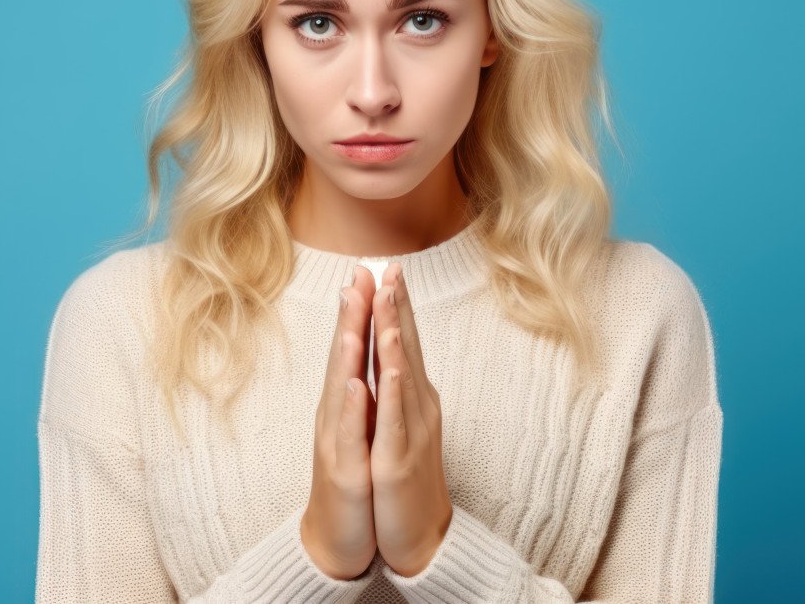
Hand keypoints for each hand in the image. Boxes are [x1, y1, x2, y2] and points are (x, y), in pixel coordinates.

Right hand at [300, 268, 378, 579]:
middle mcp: (338, 414)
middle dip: (353, 314)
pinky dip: (352, 409)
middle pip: (345, 356)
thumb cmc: (356, 477)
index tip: (373, 269)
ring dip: (347, 351)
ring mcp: (337, 442)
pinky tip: (357, 385)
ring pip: (342, 389)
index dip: (364, 308)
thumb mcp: (365, 426)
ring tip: (354, 315)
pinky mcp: (342, 471)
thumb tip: (378, 350)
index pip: (357, 346)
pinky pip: (347, 437)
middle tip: (359, 273)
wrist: (339, 535)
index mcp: (350, 401)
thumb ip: (369, 387)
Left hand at [369, 262, 453, 576]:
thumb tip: (392, 355)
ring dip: (395, 338)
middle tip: (392, 267)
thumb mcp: (401, 426)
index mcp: (412, 398)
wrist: (419, 536)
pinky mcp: (398, 460)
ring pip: (401, 376)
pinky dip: (389, 392)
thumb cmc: (406, 480)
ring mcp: (410, 433)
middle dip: (397, 308)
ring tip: (388, 303)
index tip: (387, 267)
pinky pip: (393, 421)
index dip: (396, 305)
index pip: (402, 342)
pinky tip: (385, 368)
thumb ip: (398, 389)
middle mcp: (416, 408)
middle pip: (405, 348)